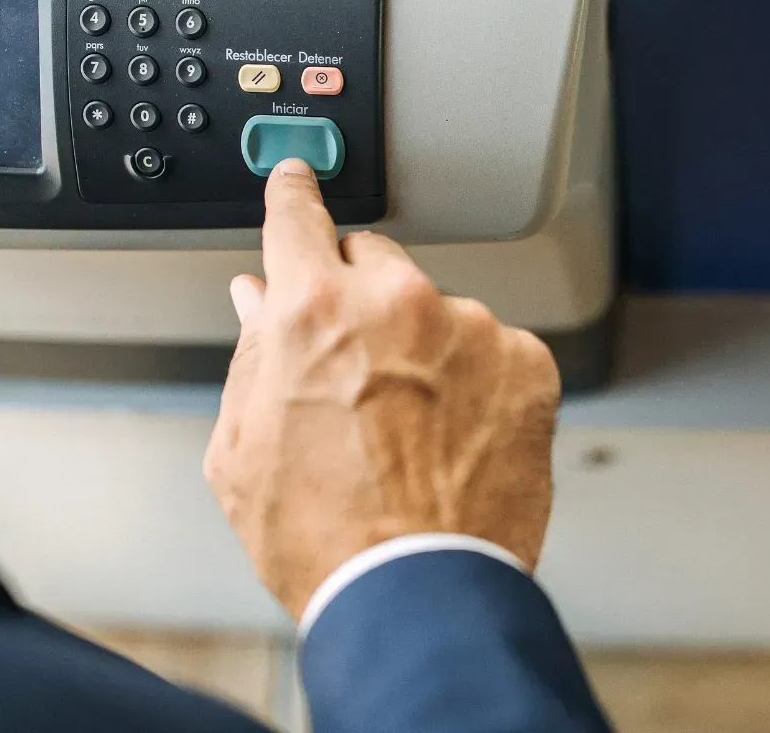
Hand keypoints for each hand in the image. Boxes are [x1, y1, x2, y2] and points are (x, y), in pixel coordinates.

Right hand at [205, 159, 562, 618]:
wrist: (417, 592)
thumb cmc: (324, 536)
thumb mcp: (241, 448)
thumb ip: (251, 355)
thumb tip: (257, 301)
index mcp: (314, 309)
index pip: (297, 214)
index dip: (294, 193)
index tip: (299, 178)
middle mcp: (397, 300)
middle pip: (371, 259)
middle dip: (357, 296)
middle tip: (352, 372)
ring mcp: (471, 328)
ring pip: (437, 311)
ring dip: (423, 347)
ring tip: (409, 433)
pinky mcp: (529, 363)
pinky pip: (494, 351)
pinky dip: (478, 382)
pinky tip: (454, 439)